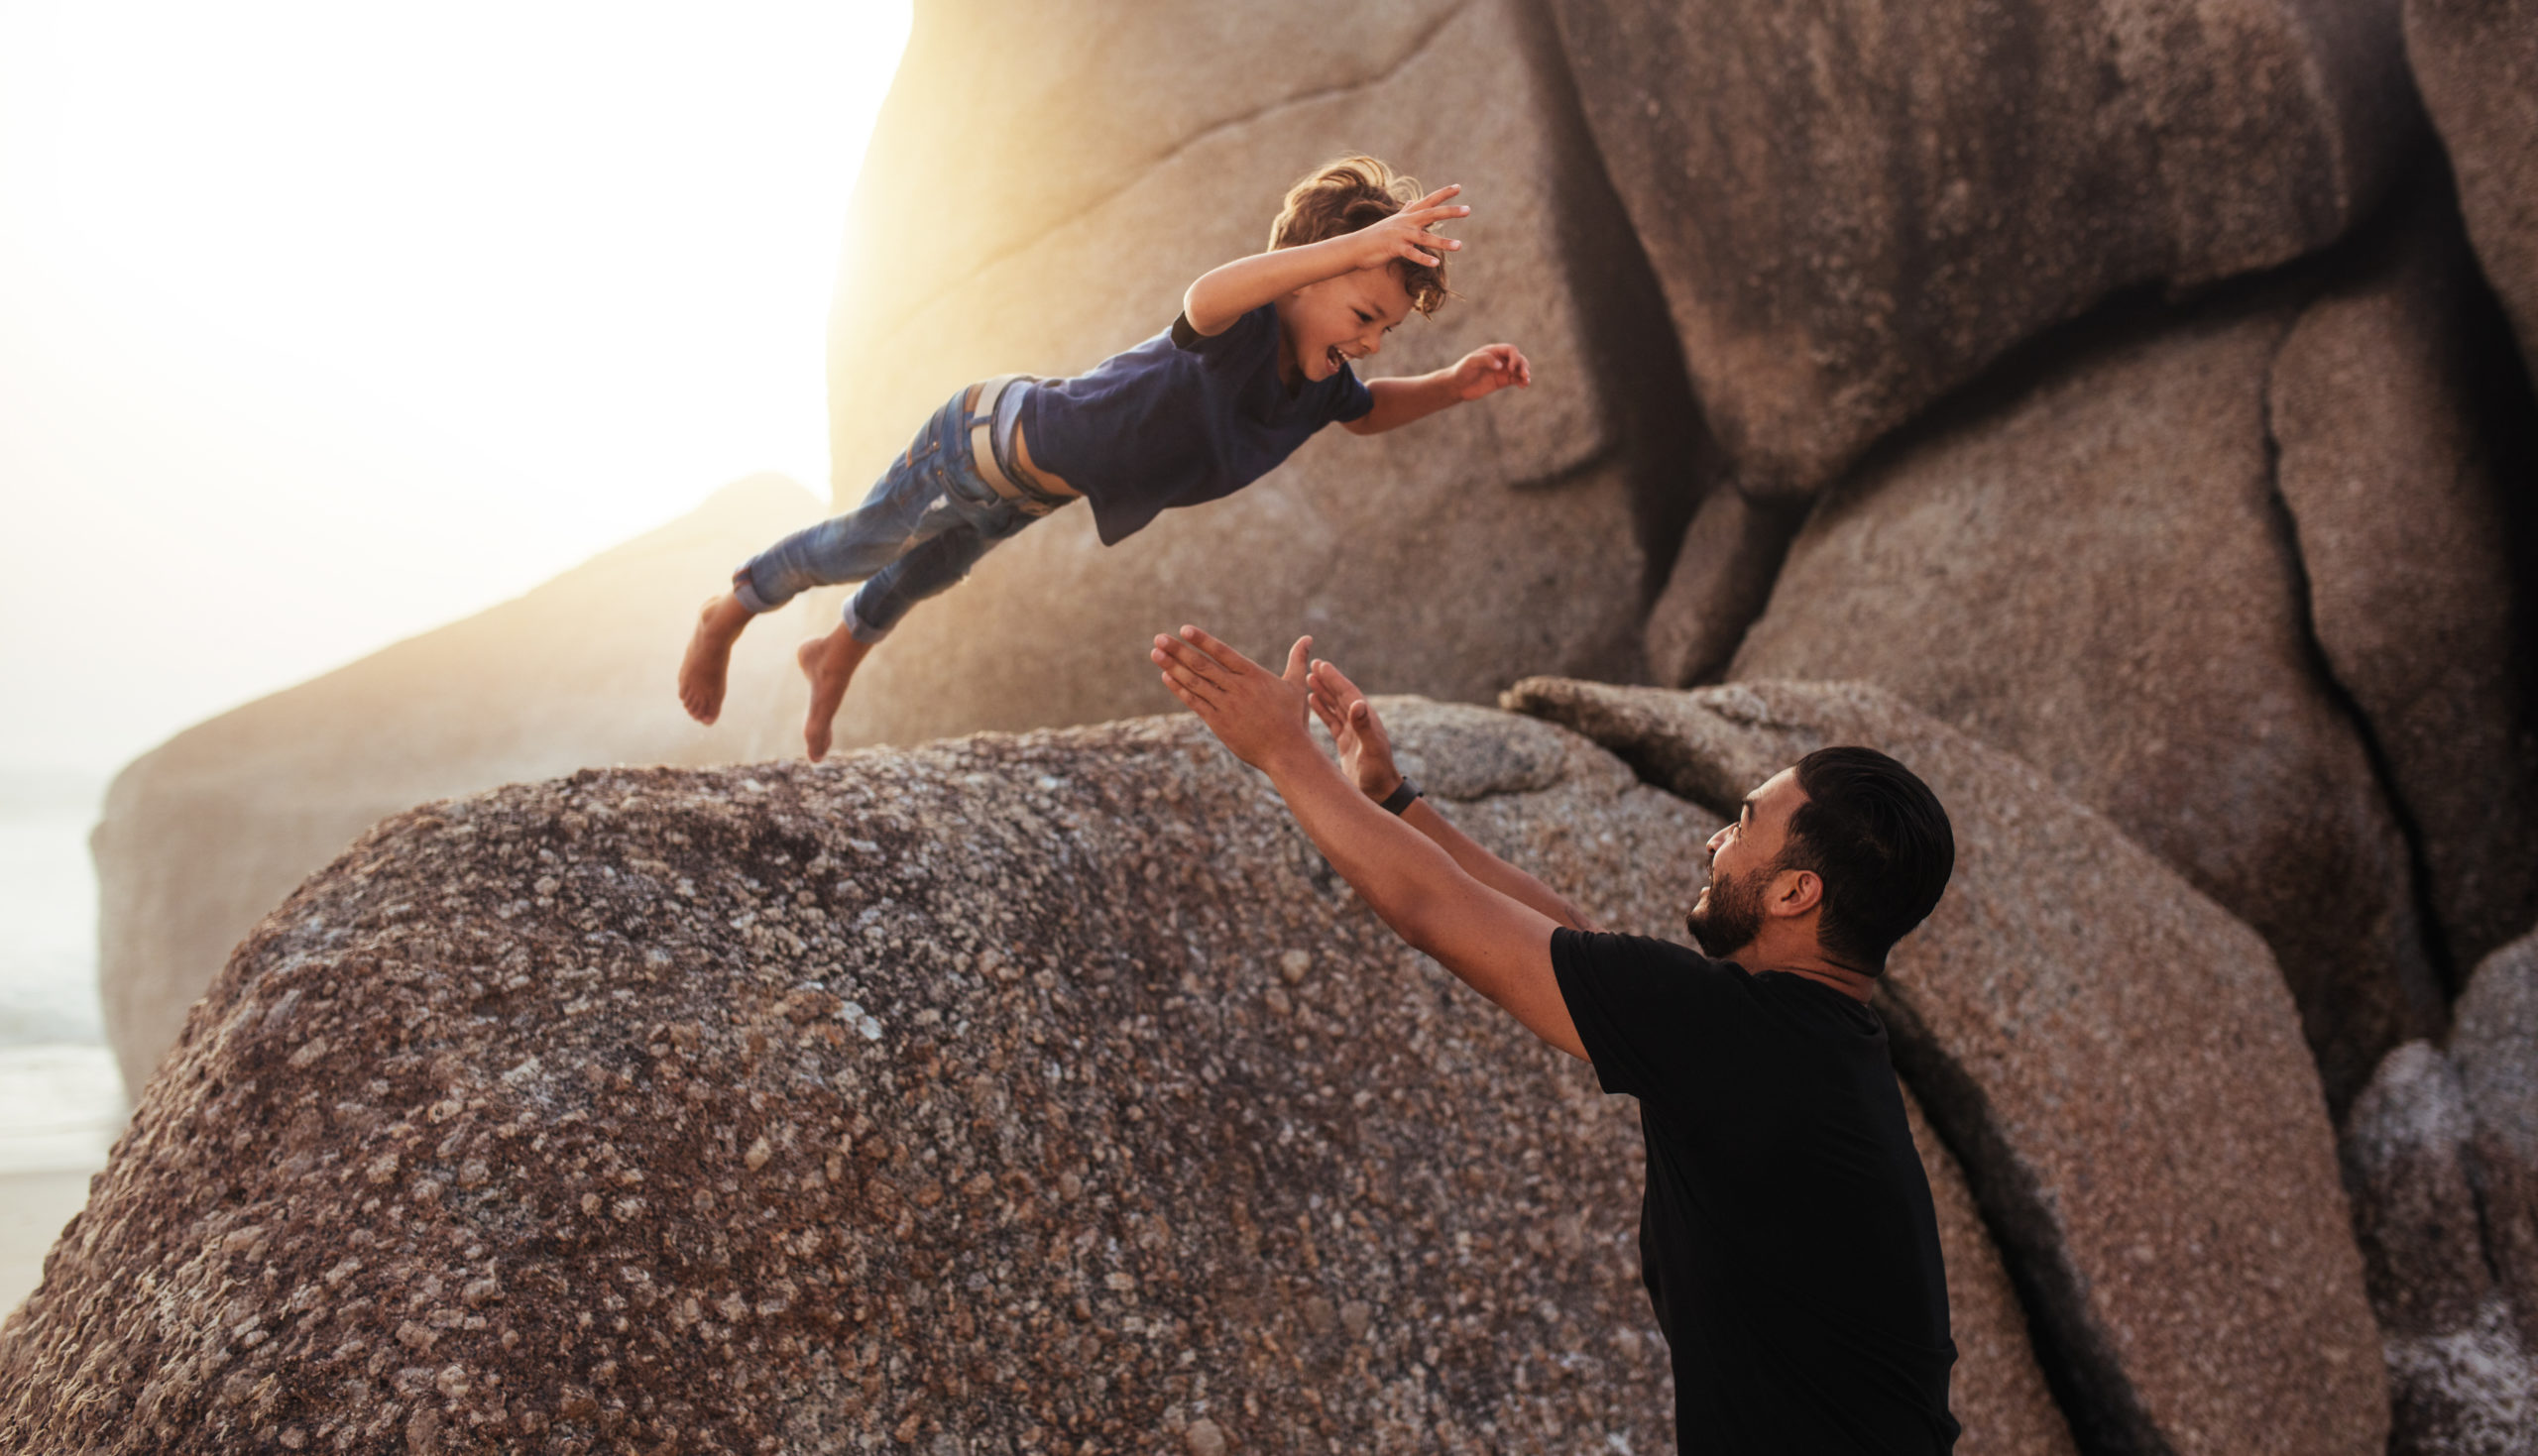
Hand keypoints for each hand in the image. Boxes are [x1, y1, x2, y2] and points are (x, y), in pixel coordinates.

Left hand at [1151, 626, 1317, 772]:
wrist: (1286, 752)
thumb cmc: (1293, 718)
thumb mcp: (1296, 685)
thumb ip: (1297, 660)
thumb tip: (1308, 639)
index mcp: (1254, 675)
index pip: (1223, 652)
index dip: (1203, 640)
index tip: (1184, 630)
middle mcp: (1237, 688)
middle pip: (1203, 665)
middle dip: (1178, 650)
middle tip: (1158, 638)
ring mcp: (1227, 705)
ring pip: (1195, 682)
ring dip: (1173, 667)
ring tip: (1155, 654)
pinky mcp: (1219, 723)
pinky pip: (1195, 703)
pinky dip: (1180, 690)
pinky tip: (1166, 677)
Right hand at [1305, 658, 1401, 799]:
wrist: (1380, 794)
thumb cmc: (1377, 774)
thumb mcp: (1371, 750)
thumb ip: (1364, 727)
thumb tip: (1357, 703)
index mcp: (1366, 720)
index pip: (1348, 694)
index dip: (1335, 679)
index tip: (1321, 664)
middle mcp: (1359, 722)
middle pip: (1341, 696)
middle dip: (1327, 680)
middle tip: (1311, 664)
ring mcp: (1352, 732)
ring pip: (1335, 706)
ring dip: (1323, 692)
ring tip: (1308, 678)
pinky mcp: (1346, 742)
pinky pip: (1332, 720)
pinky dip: (1322, 709)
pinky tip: (1312, 701)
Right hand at [1348, 184, 1468, 270]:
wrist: (1356, 247)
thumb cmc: (1376, 235)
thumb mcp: (1392, 221)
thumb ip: (1404, 211)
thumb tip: (1411, 201)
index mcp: (1407, 215)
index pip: (1428, 201)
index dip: (1443, 194)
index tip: (1459, 187)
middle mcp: (1405, 222)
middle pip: (1431, 214)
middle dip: (1450, 212)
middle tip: (1468, 210)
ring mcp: (1400, 235)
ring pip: (1425, 237)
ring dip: (1443, 242)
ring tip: (1460, 245)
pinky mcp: (1394, 248)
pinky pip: (1412, 254)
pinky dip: (1423, 259)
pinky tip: (1435, 263)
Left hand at [1448, 343, 1531, 400]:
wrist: (1456, 386)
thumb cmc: (1462, 371)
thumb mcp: (1471, 362)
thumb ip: (1485, 360)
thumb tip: (1501, 365)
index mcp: (1493, 351)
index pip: (1511, 350)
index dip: (1515, 357)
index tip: (1510, 368)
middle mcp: (1500, 359)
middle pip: (1518, 358)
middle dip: (1523, 365)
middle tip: (1524, 375)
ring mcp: (1502, 370)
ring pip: (1519, 369)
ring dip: (1525, 374)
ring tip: (1526, 381)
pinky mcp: (1502, 381)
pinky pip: (1516, 379)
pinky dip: (1521, 381)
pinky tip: (1523, 386)